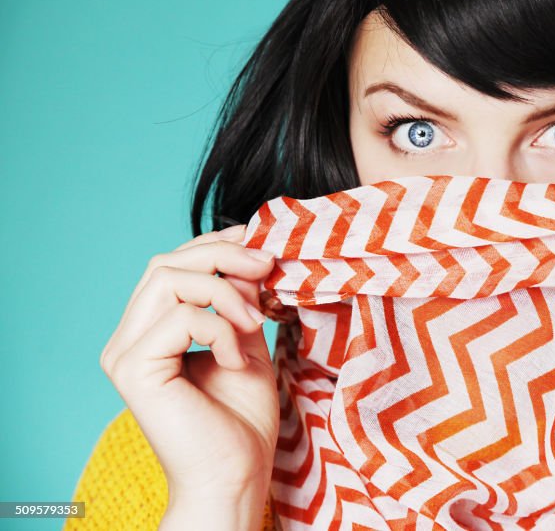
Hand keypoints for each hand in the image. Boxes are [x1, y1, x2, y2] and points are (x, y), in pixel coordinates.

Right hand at [100, 224, 279, 527]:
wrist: (234, 477)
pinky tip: (236, 360)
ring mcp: (125, 354)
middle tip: (268, 267)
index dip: (214, 244)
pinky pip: (182, 317)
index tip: (258, 240)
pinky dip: (220, 329)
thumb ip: (239, 302)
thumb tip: (248, 255)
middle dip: (222, 256)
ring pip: (168, 279)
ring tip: (255, 323)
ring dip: (225, 291)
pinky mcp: (133, 370)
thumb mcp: (245, 343)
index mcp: (150, 332)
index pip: (171, 265)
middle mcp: (128, 339)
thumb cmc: (240, 421)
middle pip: (165, 263)